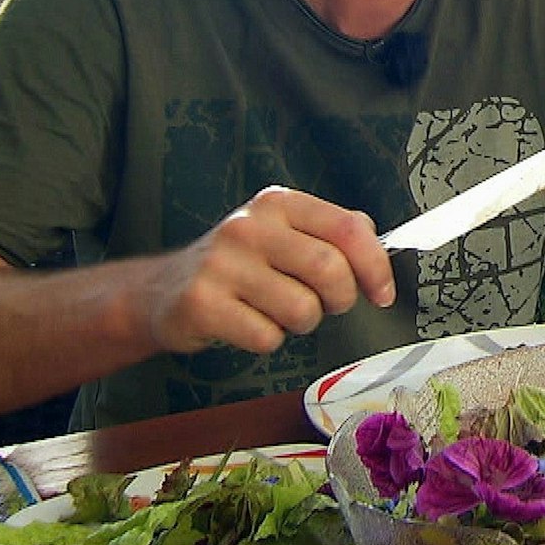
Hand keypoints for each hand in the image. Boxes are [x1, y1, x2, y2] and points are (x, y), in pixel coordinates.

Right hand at [139, 187, 395, 354]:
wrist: (162, 291)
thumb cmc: (239, 265)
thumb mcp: (283, 234)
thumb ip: (331, 234)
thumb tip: (378, 248)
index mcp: (278, 204)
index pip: (348, 229)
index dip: (376, 266)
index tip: (382, 293)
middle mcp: (249, 227)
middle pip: (330, 270)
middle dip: (341, 299)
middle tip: (329, 306)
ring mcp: (221, 264)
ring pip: (302, 309)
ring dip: (303, 323)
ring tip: (279, 312)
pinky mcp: (201, 303)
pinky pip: (267, 336)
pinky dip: (268, 340)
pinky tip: (248, 324)